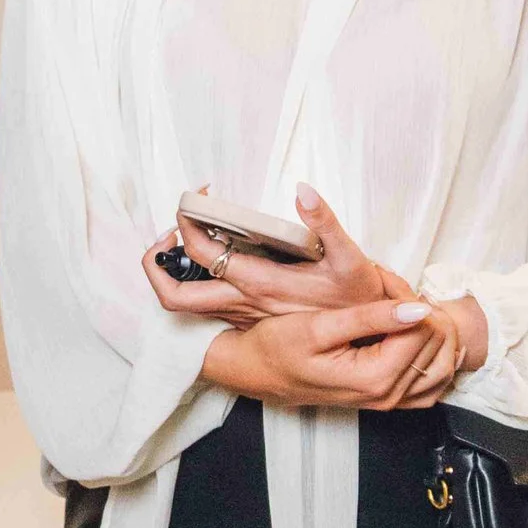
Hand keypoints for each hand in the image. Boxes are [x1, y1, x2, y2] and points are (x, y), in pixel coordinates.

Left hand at [163, 180, 411, 326]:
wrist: (370, 337)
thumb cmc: (359, 298)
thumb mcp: (351, 258)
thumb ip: (326, 222)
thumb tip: (303, 190)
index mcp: (260, 283)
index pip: (200, 252)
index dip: (187, 219)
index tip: (196, 196)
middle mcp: (244, 304)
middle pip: (174, 295)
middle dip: (157, 261)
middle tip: (169, 230)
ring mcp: (244, 315)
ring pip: (187, 303)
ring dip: (174, 271)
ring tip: (183, 240)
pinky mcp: (251, 320)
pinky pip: (207, 305)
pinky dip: (197, 281)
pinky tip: (212, 258)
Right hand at [199, 296, 454, 411]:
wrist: (256, 372)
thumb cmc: (277, 347)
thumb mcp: (318, 326)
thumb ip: (370, 317)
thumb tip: (416, 309)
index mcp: (374, 378)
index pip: (423, 329)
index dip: (409, 296)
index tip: (384, 278)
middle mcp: (388, 396)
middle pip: (439, 344)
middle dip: (422, 308)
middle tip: (390, 287)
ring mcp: (390, 402)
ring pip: (444, 363)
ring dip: (433, 330)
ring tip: (404, 306)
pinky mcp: (388, 399)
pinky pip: (431, 381)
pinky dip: (433, 355)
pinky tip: (414, 335)